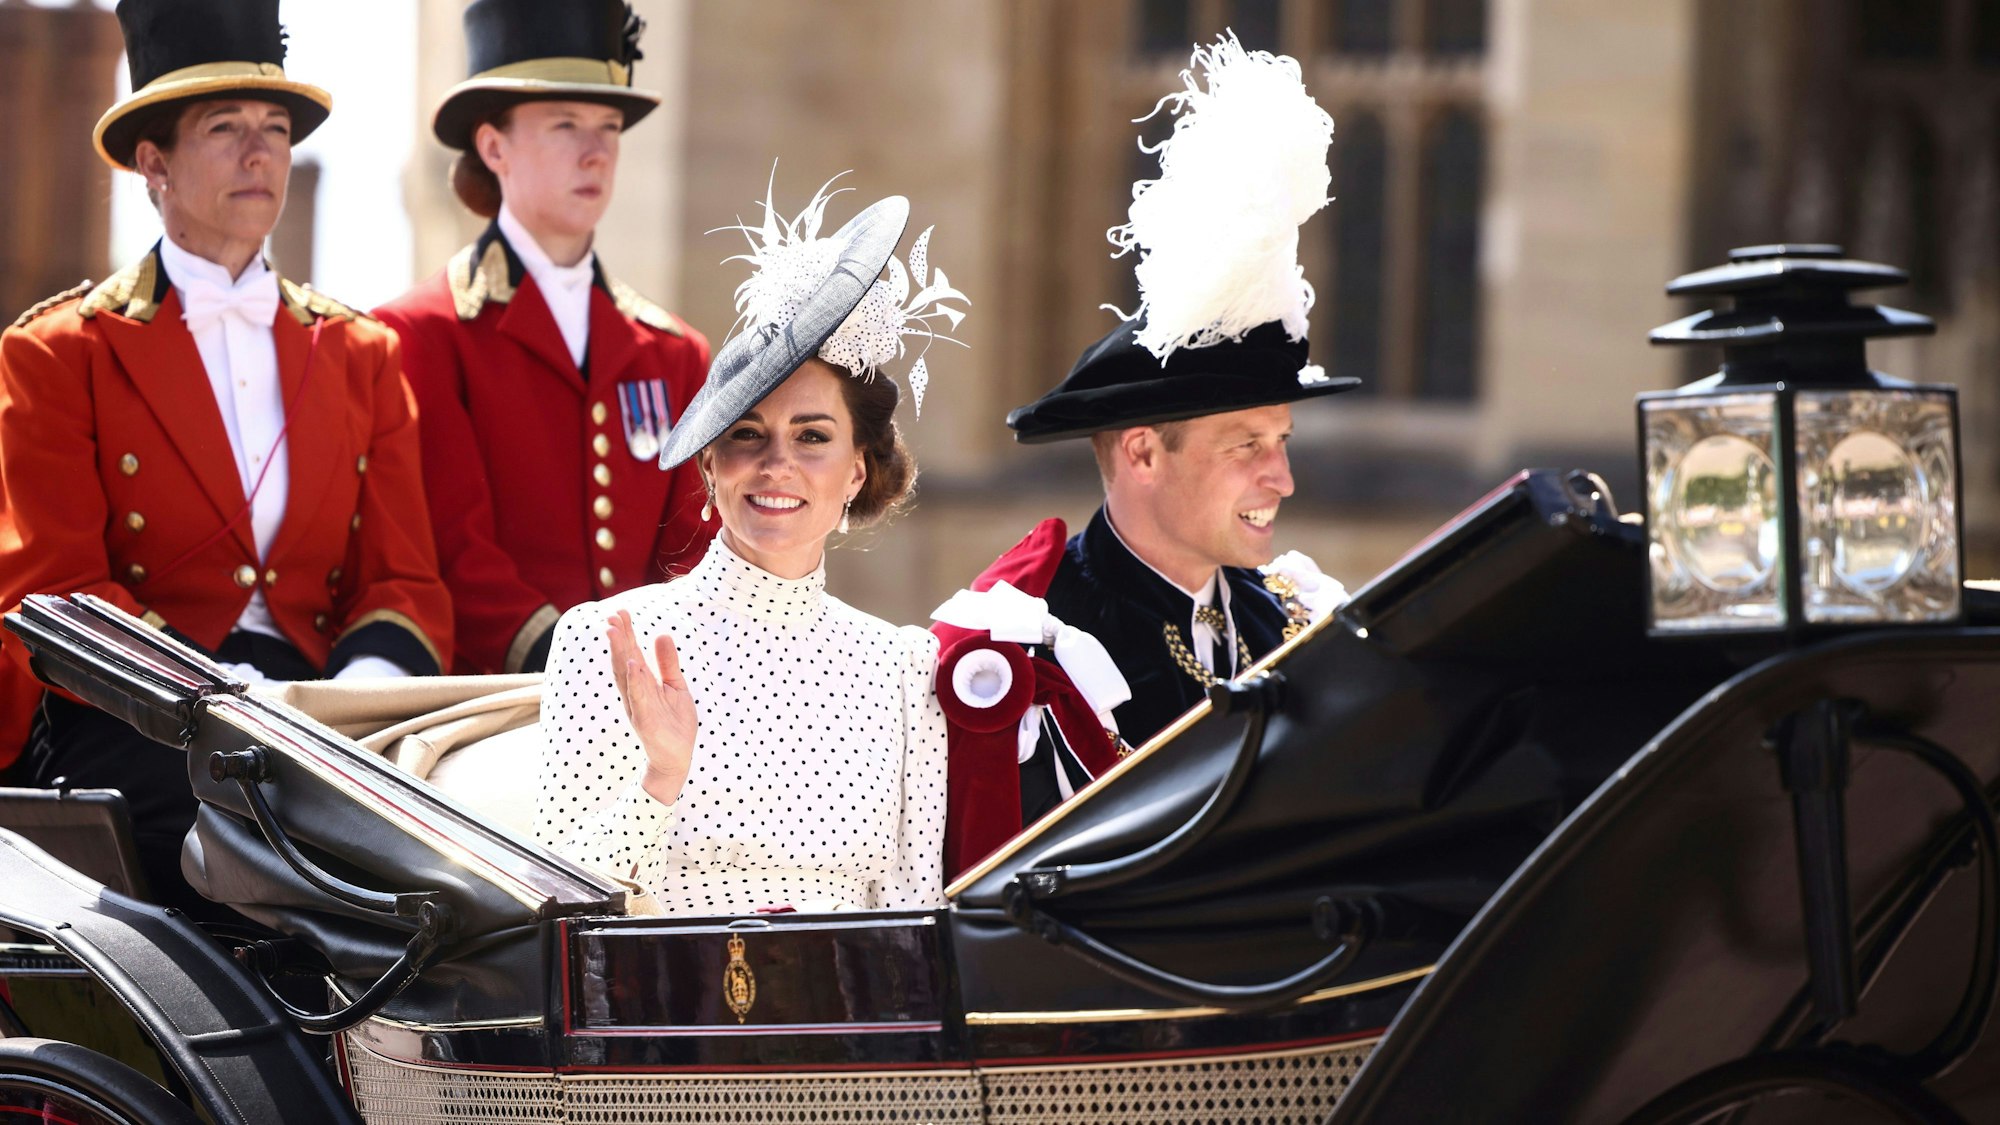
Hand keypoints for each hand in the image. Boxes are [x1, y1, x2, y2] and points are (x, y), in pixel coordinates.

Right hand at [606, 609, 696, 806]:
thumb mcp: (675, 687)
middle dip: (618, 639)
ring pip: (627, 676)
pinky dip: (635, 681)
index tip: (620, 612)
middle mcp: (635, 693)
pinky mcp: (645, 721)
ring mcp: (638, 706)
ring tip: (615, 632)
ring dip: (620, 654)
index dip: (626, 634)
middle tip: (611, 616)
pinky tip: (633, 665)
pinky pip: (639, 698)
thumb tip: (661, 634)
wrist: (677, 757)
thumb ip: (668, 663)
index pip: (631, 654)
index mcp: (642, 683)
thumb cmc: (674, 723)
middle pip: (624, 661)